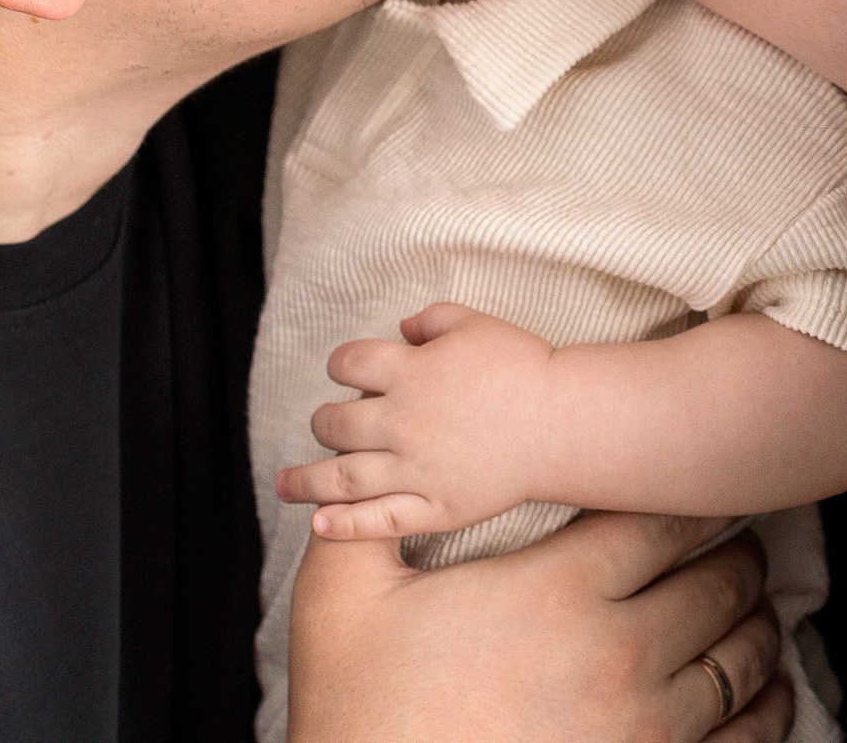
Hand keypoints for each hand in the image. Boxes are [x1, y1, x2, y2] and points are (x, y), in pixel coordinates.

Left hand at [276, 302, 556, 539]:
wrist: (562, 421)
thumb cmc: (523, 366)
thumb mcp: (474, 323)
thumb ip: (430, 321)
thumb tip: (402, 332)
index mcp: (408, 371)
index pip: (348, 363)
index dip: (341, 364)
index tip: (344, 370)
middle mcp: (401, 421)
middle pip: (336, 422)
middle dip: (324, 421)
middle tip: (324, 424)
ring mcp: (415, 468)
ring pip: (344, 476)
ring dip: (306, 479)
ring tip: (284, 484)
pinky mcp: (435, 506)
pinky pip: (380, 520)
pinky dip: (344, 524)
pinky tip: (318, 525)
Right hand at [287, 511, 794, 742]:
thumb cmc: (359, 717)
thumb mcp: (339, 602)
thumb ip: (362, 520)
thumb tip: (369, 466)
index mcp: (557, 591)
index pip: (662, 521)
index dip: (691, 500)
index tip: (697, 492)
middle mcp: (620, 654)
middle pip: (721, 584)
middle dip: (736, 559)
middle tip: (738, 546)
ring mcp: (647, 729)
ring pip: (743, 660)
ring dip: (758, 628)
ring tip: (758, 611)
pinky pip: (744, 741)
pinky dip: (768, 710)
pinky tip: (768, 693)